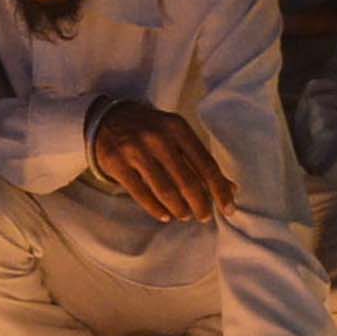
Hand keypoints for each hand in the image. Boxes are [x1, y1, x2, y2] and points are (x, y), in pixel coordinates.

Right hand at [88, 101, 234, 223]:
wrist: (106, 118)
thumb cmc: (150, 130)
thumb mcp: (176, 135)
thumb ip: (200, 160)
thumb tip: (230, 188)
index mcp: (178, 128)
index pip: (206, 164)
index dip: (220, 189)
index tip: (228, 208)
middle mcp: (158, 137)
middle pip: (188, 181)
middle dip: (200, 204)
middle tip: (204, 216)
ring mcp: (135, 150)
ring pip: (165, 191)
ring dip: (179, 209)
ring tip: (184, 215)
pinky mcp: (117, 163)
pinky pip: (141, 194)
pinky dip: (156, 209)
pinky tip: (164, 215)